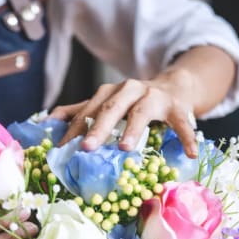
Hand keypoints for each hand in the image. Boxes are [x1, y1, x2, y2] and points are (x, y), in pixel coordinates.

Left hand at [51, 69, 197, 157]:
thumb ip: (79, 110)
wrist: (171, 86)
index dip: (73, 130)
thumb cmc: (132, 101)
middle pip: (110, 108)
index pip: (87, 112)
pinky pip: (182, 122)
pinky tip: (190, 153)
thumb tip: (48, 120)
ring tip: (125, 147)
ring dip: (133, 129)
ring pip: (141, 111)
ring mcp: (154, 96)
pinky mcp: (177, 106)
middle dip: (98, 127)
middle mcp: (128, 90)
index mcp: (108, 93)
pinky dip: (186, 136)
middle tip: (86, 147)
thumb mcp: (105, 103)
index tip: (60, 150)